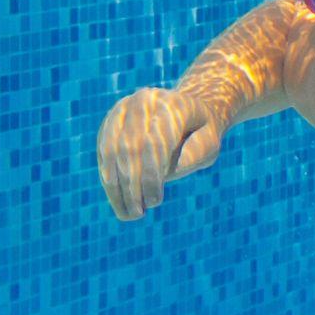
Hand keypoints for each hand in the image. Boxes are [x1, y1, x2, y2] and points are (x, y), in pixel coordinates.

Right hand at [96, 88, 228, 221]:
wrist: (187, 107)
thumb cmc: (202, 131)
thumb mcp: (210, 143)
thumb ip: (192, 155)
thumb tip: (162, 174)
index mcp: (172, 104)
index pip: (155, 142)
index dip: (151, 175)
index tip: (155, 202)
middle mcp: (143, 101)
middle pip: (129, 147)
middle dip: (132, 185)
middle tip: (138, 213)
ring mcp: (123, 109)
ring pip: (111, 151)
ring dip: (116, 186)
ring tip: (127, 213)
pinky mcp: (111, 122)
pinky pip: (104, 152)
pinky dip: (109, 178)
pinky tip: (118, 200)